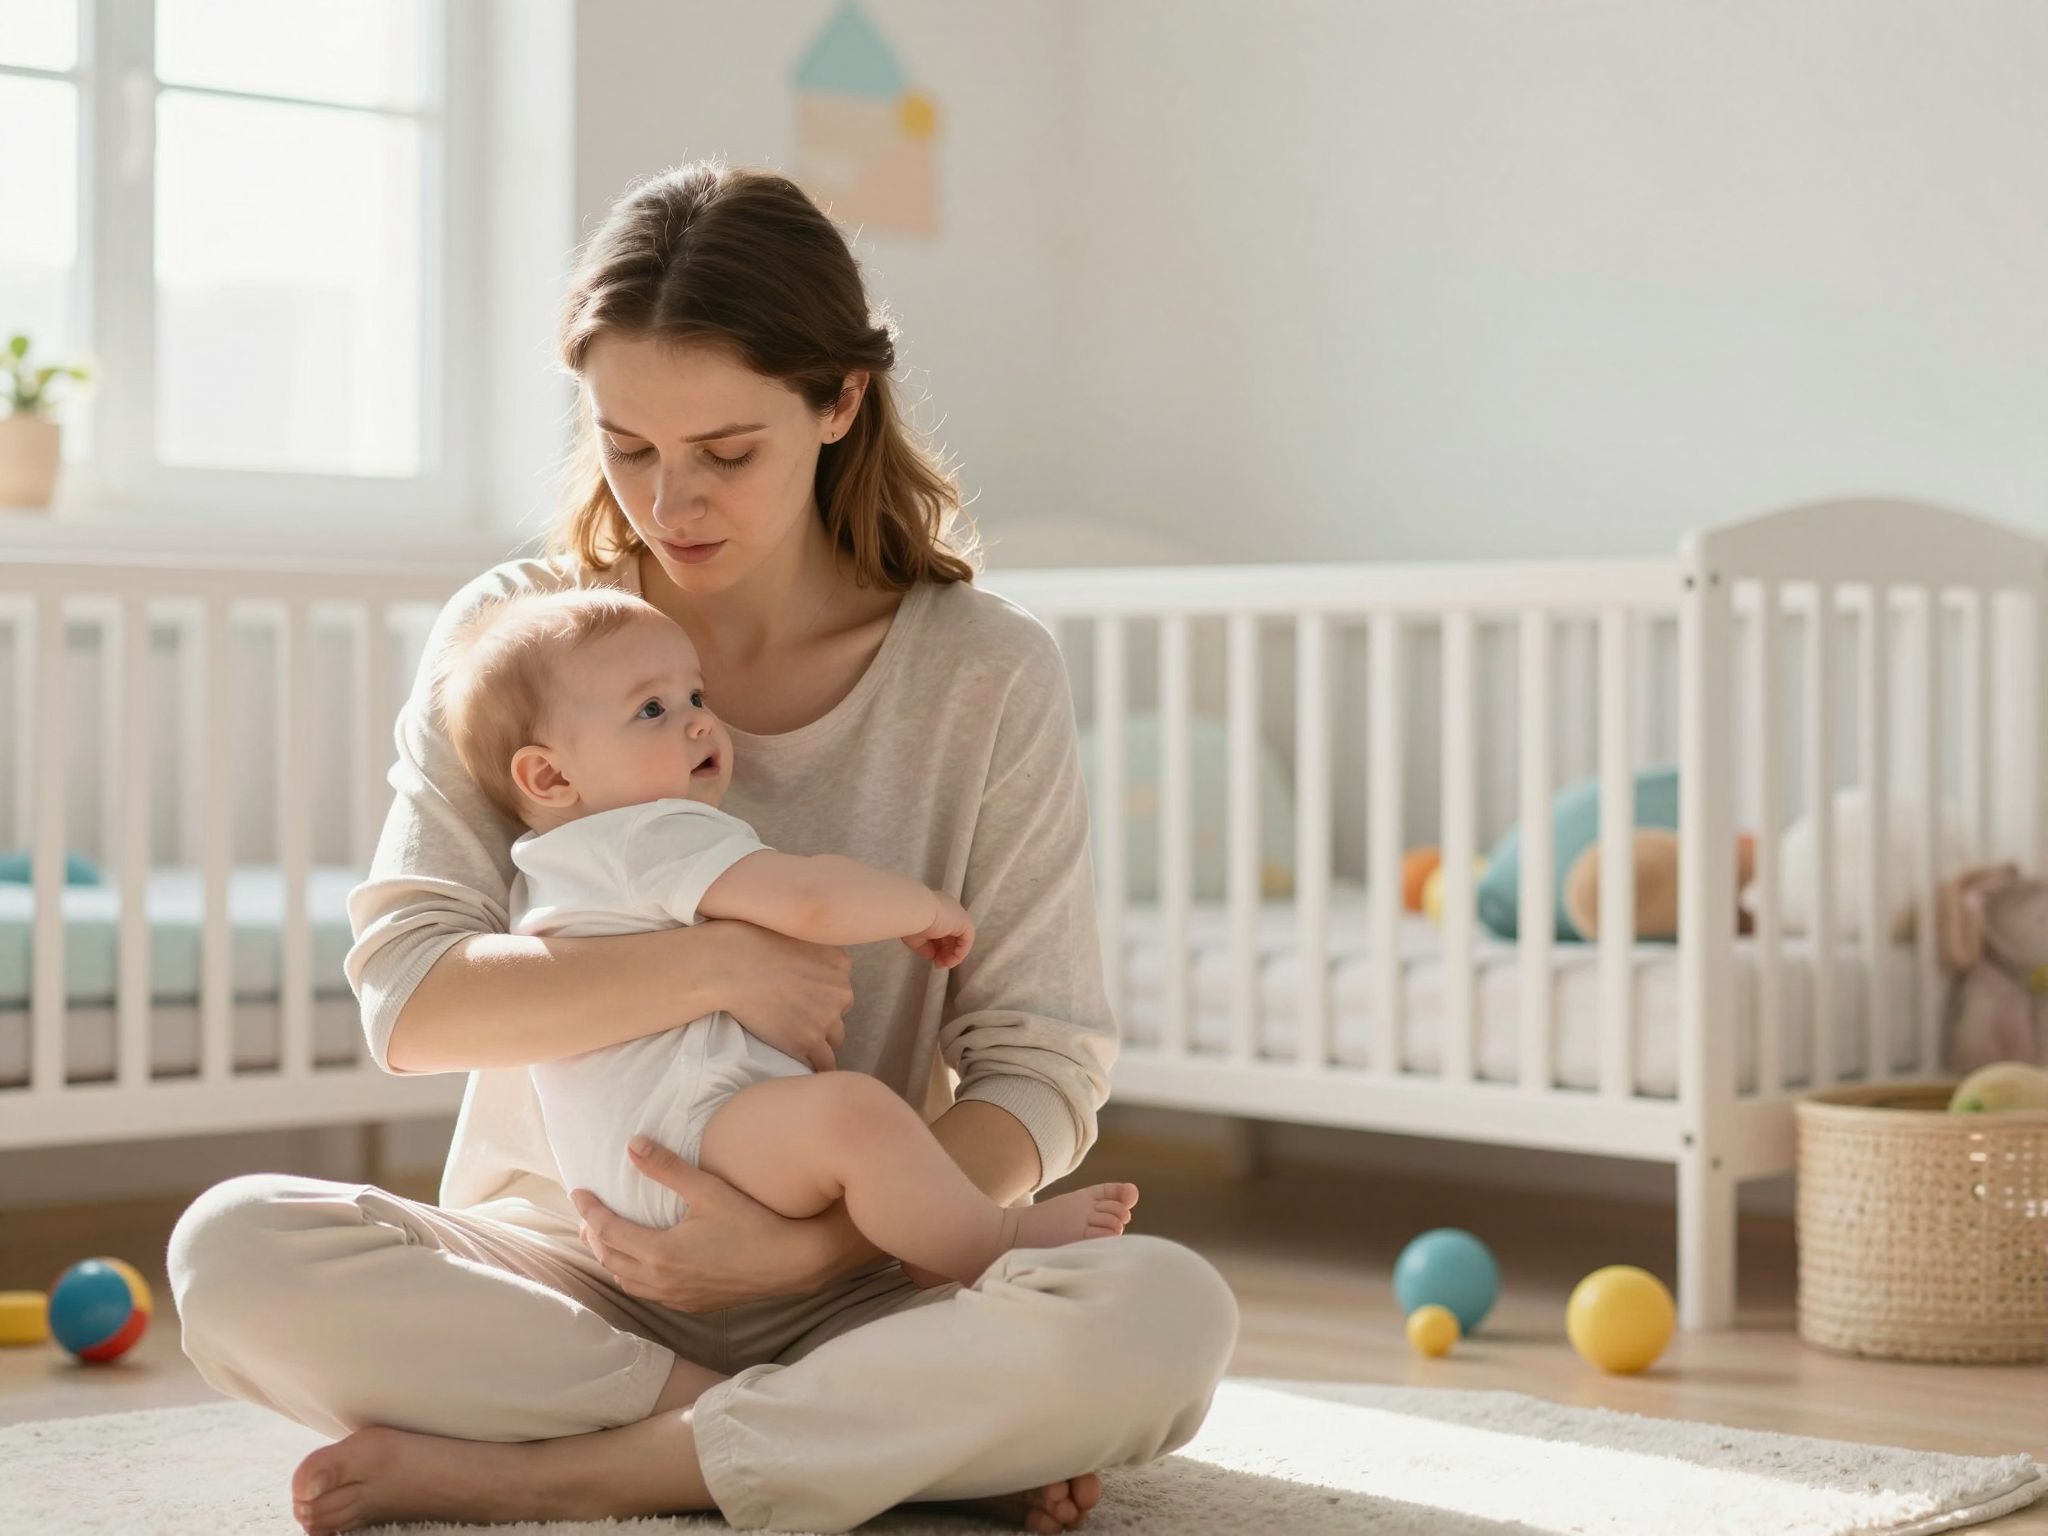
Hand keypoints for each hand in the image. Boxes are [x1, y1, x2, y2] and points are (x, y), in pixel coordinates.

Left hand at [569, 1137, 827, 1311]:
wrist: (792, 1263)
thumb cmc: (752, 1222)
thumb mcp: (708, 1189)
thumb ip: (666, 1167)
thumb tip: (632, 1144)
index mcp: (659, 1253)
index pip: (607, 1231)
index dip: (589, 1210)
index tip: (578, 1191)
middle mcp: (662, 1281)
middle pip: (610, 1259)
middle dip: (593, 1236)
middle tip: (586, 1213)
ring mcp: (677, 1297)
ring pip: (626, 1280)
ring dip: (610, 1258)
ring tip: (605, 1237)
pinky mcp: (693, 1304)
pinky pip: (647, 1293)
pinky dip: (632, 1275)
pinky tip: (642, 1263)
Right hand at [701, 920, 852, 1070]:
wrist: (731, 967)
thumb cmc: (750, 943)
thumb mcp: (794, 931)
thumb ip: (810, 949)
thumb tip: (804, 959)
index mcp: (840, 963)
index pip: (840, 986)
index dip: (822, 994)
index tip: (803, 998)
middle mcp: (841, 990)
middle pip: (840, 1011)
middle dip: (823, 1016)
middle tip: (796, 1017)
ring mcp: (827, 1017)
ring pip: (835, 1038)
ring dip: (820, 1041)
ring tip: (798, 1042)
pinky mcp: (809, 1041)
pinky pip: (825, 1063)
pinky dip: (818, 1067)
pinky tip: (809, 1071)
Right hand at [903, 891, 974, 967]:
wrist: (913, 911)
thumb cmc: (909, 921)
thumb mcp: (916, 937)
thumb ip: (926, 946)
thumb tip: (933, 956)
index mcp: (936, 907)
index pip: (941, 929)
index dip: (938, 946)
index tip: (932, 957)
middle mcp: (949, 909)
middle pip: (952, 934)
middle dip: (945, 952)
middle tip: (938, 963)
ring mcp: (958, 914)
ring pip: (960, 938)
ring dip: (952, 955)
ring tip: (942, 964)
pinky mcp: (965, 921)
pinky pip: (967, 940)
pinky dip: (960, 953)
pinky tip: (950, 961)